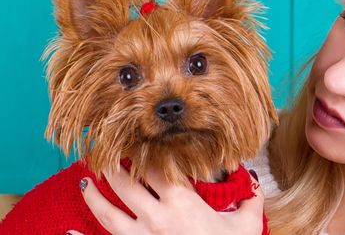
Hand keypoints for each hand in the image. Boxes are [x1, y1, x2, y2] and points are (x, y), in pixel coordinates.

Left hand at [66, 167, 263, 234]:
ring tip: (84, 180)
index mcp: (182, 203)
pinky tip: (68, 233)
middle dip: (112, 165)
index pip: (157, 167)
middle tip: (102, 152)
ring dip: (94, 194)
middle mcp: (156, 216)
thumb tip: (254, 180)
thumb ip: (251, 201)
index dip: (144, 151)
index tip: (136, 141)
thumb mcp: (246, 227)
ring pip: (107, 211)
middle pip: (126, 183)